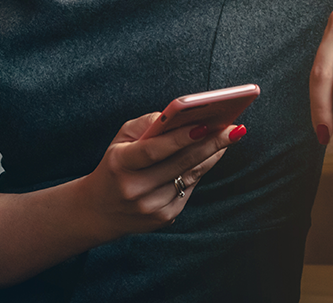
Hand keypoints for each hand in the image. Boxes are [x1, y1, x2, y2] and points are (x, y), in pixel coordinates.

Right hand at [76, 112, 243, 240]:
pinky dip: (201, 170)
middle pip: (180, 164)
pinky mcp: (163, 218)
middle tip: (233, 128)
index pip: (153, 151)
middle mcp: (135, 189)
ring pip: (190, 177)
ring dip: (212, 155)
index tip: (206, 124)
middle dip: (210, 144)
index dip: (180, 138)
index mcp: (120, 165)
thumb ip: (148, 124)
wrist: (99, 210)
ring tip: (229, 136)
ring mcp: (150, 207)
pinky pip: (188, 189)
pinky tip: (212, 154)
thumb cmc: (115, 164)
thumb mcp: (121, 139)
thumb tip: (180, 115)